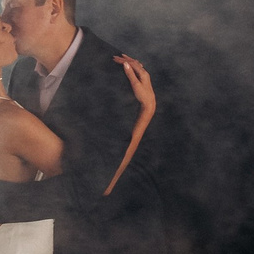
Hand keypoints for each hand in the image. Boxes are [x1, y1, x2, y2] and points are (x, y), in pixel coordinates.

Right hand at [105, 55, 154, 196]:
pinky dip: (134, 73)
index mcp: (143, 121)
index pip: (142, 96)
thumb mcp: (116, 167)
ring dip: (134, 68)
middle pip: (146, 83)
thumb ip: (111, 179)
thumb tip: (104, 194)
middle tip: (117, 59)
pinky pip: (142, 81)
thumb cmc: (121, 159)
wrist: (131, 154)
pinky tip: (122, 67)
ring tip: (118, 59)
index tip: (123, 66)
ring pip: (146, 80)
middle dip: (133, 69)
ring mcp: (148, 104)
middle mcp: (148, 112)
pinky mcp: (143, 99)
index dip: (134, 80)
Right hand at [117, 53, 154, 112]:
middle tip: (116, 57)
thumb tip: (125, 64)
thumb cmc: (142, 94)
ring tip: (123, 57)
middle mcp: (144, 72)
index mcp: (142, 72)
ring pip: (136, 64)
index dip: (122, 60)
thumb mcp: (135, 84)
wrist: (149, 102)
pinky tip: (132, 65)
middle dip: (124, 59)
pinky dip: (132, 64)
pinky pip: (137, 68)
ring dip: (129, 60)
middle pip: (133, 62)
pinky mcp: (143, 78)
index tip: (115, 59)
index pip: (131, 63)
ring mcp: (144, 75)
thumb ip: (130, 74)